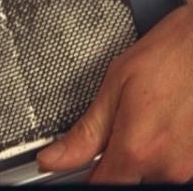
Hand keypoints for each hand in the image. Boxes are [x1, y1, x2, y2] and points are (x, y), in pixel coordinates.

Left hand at [37, 3, 192, 182]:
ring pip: (148, 178)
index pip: (100, 187)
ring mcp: (186, 169)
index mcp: (136, 149)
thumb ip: (85, 132)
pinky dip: (159, 154)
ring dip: (138, 159)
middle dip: (112, 165)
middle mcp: (164, 167)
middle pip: (125, 184)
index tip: (74, 166)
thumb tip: (53, 158)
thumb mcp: (116, 84)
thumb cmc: (169, 56)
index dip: (82, 178)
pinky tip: (160, 126)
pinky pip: (168, 169)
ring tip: (141, 120)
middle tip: (114, 129)